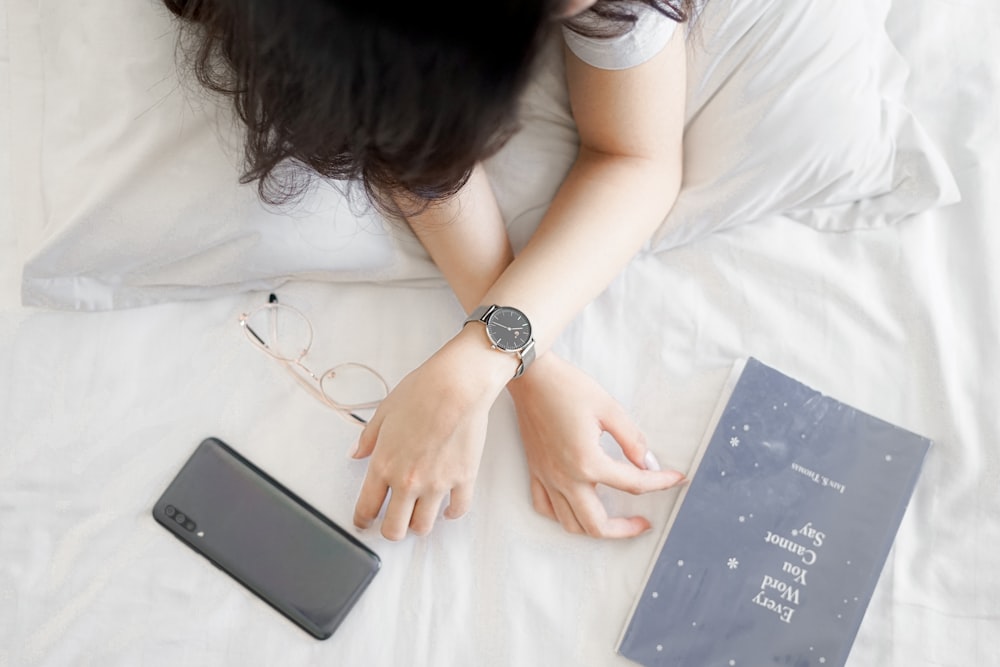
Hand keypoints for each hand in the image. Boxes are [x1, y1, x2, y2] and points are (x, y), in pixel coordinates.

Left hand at [350, 326, 513, 539]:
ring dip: (418, 525)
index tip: (365, 522)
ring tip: (418, 517)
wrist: (457, 385)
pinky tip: (446, 509)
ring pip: (424, 526)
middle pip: (395, 529)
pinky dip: (450, 514)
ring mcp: (437, 483)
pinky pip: (457, 510)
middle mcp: (408, 481)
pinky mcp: (463, 479)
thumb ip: (368, 438)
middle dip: (390, 531)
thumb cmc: (422, 392)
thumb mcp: (384, 412)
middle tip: (392, 525)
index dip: (363, 520)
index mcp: (384, 465)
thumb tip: (355, 453)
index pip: (367, 508)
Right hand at [507, 354, 685, 538]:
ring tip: (613, 522)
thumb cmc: (566, 387)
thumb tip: (648, 463)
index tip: (675, 479)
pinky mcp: (536, 471)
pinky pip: (545, 508)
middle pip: (598, 524)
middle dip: (626, 530)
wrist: (531, 378)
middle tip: (643, 523)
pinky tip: (576, 509)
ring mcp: (548, 478)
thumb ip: (632, 440)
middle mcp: (565, 478)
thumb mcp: (609, 408)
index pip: (633, 484)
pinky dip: (562, 516)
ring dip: (595, 529)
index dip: (660, 483)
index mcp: (587, 462)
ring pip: (571, 524)